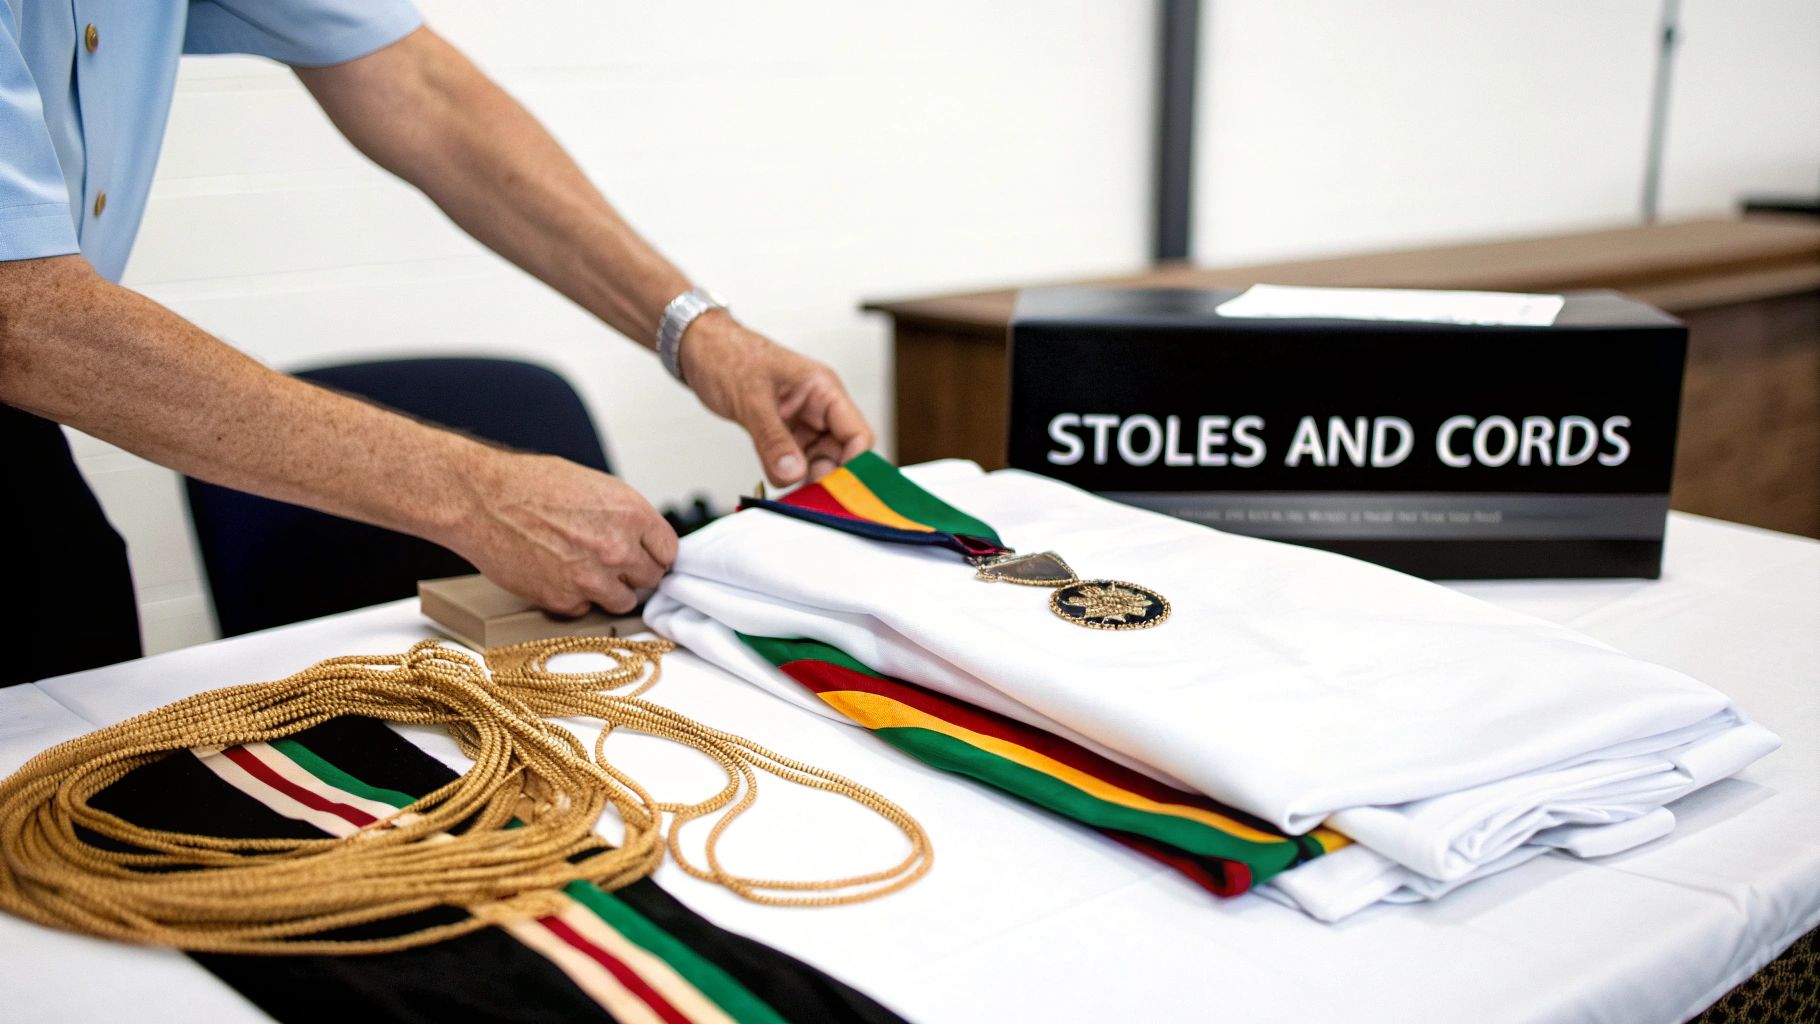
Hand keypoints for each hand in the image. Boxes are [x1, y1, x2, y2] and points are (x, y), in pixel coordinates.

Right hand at [450, 451, 677, 614]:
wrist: (482, 500)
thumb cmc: (529, 486)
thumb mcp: (594, 486)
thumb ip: (625, 516)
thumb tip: (642, 539)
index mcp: (631, 514)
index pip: (668, 551)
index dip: (654, 553)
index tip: (646, 556)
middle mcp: (617, 549)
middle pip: (650, 579)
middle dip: (634, 572)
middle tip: (611, 563)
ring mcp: (592, 579)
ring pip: (624, 601)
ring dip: (609, 590)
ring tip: (584, 571)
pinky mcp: (564, 601)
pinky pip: (585, 610)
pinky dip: (575, 599)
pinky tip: (557, 575)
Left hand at [678, 311, 874, 485]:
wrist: (697, 348)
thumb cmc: (726, 354)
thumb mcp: (751, 399)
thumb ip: (772, 439)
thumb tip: (794, 474)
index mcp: (824, 390)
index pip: (858, 435)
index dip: (854, 466)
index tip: (837, 492)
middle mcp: (818, 408)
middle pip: (841, 455)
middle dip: (828, 480)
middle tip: (807, 501)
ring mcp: (801, 422)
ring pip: (818, 463)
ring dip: (806, 482)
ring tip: (790, 500)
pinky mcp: (782, 433)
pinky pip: (794, 462)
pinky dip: (788, 477)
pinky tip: (777, 490)